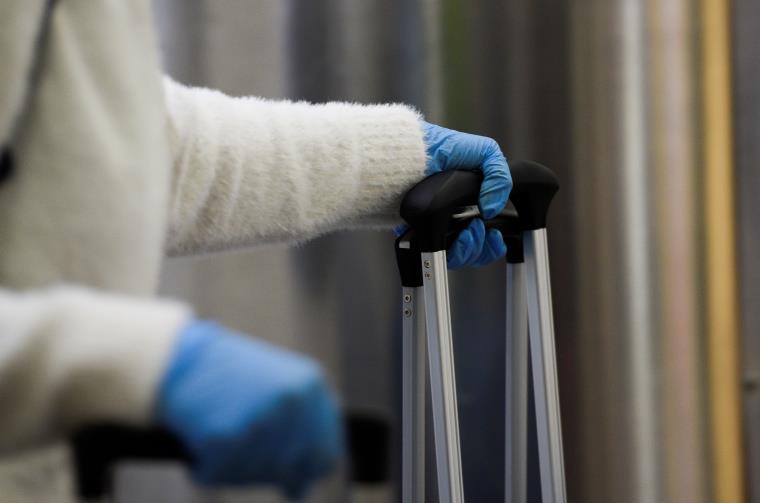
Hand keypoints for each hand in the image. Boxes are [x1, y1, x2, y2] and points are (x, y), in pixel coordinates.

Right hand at [155, 321, 342, 498]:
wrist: (177, 356)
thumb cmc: (227, 376)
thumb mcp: (275, 392)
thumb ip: (298, 434)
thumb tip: (301, 491)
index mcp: (312, 387)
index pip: (326, 455)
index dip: (306, 471)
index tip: (289, 474)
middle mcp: (293, 402)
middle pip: (289, 471)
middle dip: (264, 470)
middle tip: (238, 447)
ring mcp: (262, 419)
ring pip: (253, 476)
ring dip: (233, 468)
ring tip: (218, 433)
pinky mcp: (225, 436)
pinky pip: (217, 474)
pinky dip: (205, 467)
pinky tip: (201, 439)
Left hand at [420, 121, 511, 268]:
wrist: (407, 153)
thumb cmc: (442, 148)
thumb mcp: (484, 152)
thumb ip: (500, 176)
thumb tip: (493, 209)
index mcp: (472, 204)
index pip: (488, 234)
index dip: (493, 242)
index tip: (496, 236)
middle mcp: (455, 219)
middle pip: (475, 251)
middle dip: (481, 247)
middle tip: (476, 228)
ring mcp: (437, 228)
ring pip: (459, 256)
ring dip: (469, 250)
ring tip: (466, 232)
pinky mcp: (418, 234)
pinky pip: (435, 256)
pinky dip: (448, 252)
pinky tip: (449, 238)